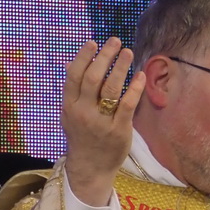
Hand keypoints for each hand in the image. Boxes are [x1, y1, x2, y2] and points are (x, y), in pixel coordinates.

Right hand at [62, 38, 144, 206]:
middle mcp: (83, 112)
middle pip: (92, 78)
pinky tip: (140, 75)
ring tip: (128, 52)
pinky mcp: (119, 130)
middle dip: (104, 56)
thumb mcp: (70, 114)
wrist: (90, 168)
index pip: (74, 76)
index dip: (83, 57)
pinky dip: (134, 88)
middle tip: (115, 41)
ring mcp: (101, 122)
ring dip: (120, 67)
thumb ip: (74, 91)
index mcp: (69, 106)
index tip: (93, 42)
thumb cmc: (82, 136)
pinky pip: (127, 105)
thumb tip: (71, 63)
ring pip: (110, 88)